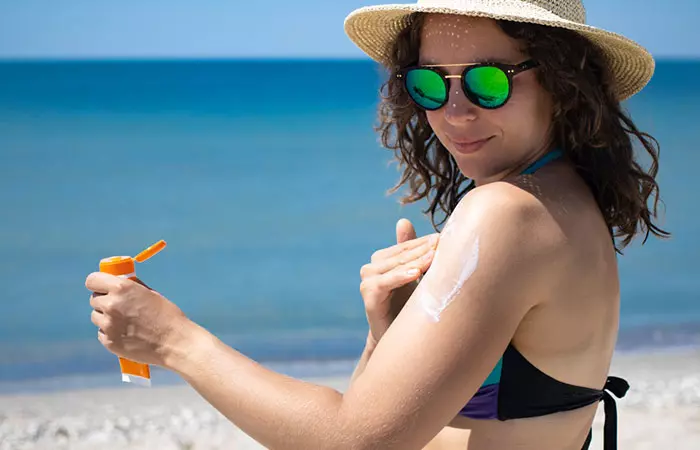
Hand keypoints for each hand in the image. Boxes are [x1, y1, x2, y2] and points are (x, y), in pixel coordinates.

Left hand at [86, 272, 191, 367]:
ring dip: (106, 317)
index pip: (92, 280)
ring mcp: (108, 324)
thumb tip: (118, 281)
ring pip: (96, 317)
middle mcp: (111, 304)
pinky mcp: (109, 342)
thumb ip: (130, 287)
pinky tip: (127, 334)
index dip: (97, 284)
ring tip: (125, 322)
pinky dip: (110, 333)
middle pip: (94, 299)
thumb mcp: (149, 293)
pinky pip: (102, 333)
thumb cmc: (166, 315)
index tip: (101, 287)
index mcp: (121, 287)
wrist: (174, 342)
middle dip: (104, 301)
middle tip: (119, 306)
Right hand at [359, 219, 438, 345]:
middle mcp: (371, 268)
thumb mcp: (414, 276)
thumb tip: (403, 220)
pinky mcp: (368, 297)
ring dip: (414, 261)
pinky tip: (415, 273)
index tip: (444, 238)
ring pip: (394, 266)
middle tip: (442, 244)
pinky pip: (384, 283)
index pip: (406, 246)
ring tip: (433, 257)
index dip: (424, 242)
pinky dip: (399, 277)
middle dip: (422, 250)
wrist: (400, 340)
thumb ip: (411, 250)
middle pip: (401, 255)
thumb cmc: (409, 307)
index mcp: (382, 259)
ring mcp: (367, 282)